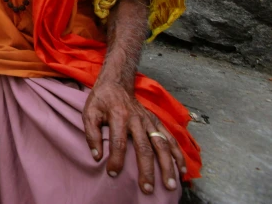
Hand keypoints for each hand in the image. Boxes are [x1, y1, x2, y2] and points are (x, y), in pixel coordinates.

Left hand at [82, 80, 186, 194]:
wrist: (116, 83)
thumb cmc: (101, 100)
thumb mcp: (89, 112)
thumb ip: (91, 133)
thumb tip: (96, 156)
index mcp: (118, 116)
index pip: (118, 142)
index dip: (116, 160)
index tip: (113, 174)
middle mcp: (137, 120)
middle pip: (144, 147)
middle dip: (147, 170)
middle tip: (147, 189)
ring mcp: (149, 121)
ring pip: (161, 145)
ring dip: (167, 166)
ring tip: (171, 185)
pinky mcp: (156, 122)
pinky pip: (170, 138)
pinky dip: (177, 154)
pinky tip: (182, 170)